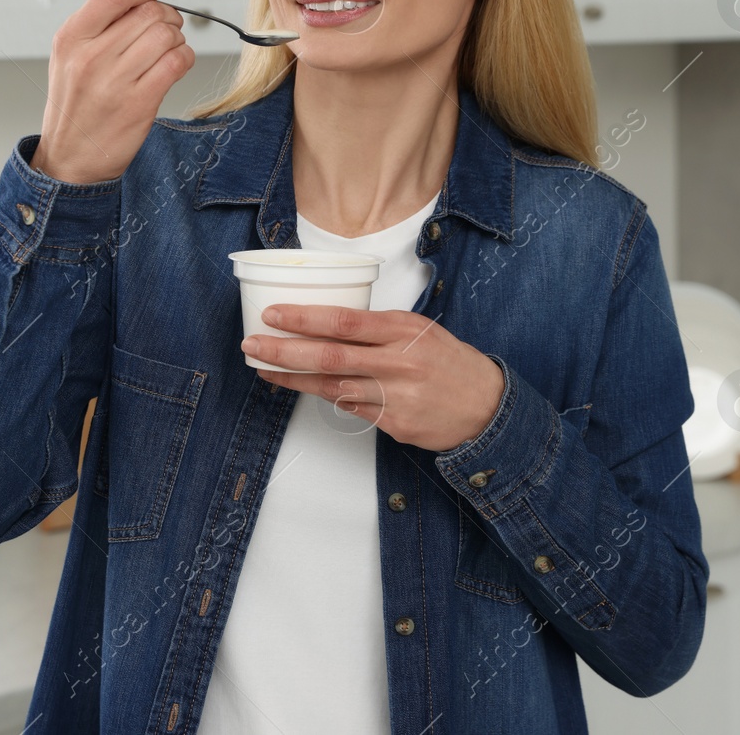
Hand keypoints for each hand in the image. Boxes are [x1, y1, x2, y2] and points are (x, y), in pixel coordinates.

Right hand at [29, 0, 195, 184]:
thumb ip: (99, 10)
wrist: (71, 158)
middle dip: (166, 16)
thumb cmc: (74, 102)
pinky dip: (183, 59)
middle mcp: (90, 57)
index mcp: (71, 37)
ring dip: (176, 38)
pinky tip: (173, 64)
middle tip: (163, 28)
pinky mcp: (139, 104)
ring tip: (166, 50)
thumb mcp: (73, 52)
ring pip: (166, 35)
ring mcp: (115, 82)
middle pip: (150, 12)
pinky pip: (177, 63)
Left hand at [241, 304, 505, 451]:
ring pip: (332, 386)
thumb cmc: (447, 361)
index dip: (303, 318)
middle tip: (253, 345)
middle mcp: (397, 362)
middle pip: (330, 355)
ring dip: (294, 378)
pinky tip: (303, 387)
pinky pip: (349, 409)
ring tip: (266, 369)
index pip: (344, 321)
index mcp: (402, 330)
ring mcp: (395, 396)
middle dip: (284, 350)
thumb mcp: (418, 329)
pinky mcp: (394, 424)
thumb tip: (325, 320)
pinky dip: (326, 396)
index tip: (273, 315)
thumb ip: (376, 327)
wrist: (486, 407)